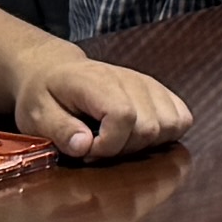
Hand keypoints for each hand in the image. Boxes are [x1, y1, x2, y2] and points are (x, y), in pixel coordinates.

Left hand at [2, 39, 192, 163]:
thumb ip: (60, 130)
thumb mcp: (38, 114)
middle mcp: (131, 80)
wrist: (56, 71)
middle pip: (150, 128)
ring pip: (171, 125)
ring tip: (118, 141)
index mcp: (98, 82)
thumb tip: (85, 146)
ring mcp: (149, 85)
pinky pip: (182, 119)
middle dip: (124, 149)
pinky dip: (166, 134)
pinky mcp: (160, 92)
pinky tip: (138, 136)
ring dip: (146, 144)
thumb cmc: (45, 94)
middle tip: (97, 147)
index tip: (87, 150)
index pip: (123, 116)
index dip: (108, 145)